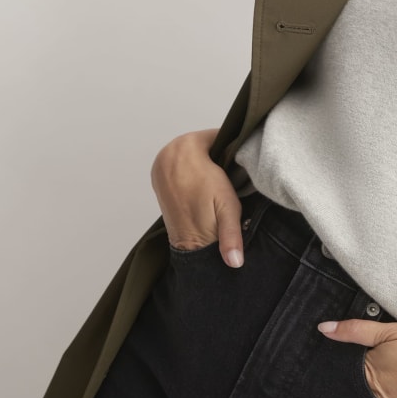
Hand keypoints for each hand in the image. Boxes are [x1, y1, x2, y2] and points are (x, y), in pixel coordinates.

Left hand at [150, 128, 244, 266]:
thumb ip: (238, 207)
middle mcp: (166, 154)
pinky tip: (203, 185)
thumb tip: (238, 261)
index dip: (231, 146)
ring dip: (203, 162)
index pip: (214, 135)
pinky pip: (178, 165)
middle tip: (229, 170)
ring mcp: (158, 167)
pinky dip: (190, 170)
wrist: (191, 245)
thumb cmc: (210, 219)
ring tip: (218, 178)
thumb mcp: (230, 208)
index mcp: (184, 148)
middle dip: (215, 154)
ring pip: (188, 154)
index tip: (239, 160)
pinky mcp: (157, 179)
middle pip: (199, 144)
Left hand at [317, 319, 396, 397]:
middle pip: (363, 388)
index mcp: (368, 374)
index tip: (376, 356)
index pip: (348, 370)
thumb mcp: (393, 332)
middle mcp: (375, 397)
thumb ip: (356, 330)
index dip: (360, 361)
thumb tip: (323, 329)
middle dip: (372, 378)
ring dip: (388, 392)